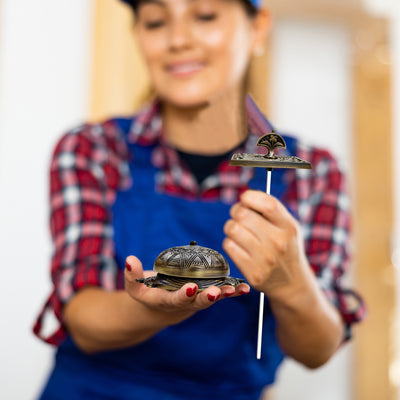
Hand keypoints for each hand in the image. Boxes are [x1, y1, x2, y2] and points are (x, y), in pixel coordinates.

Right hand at [124, 255, 249, 325]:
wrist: (161, 307)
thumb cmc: (148, 292)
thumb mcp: (135, 286)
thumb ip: (132, 275)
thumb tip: (130, 260)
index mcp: (166, 301)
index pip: (174, 300)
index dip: (183, 295)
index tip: (190, 288)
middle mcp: (184, 303)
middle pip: (197, 302)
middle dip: (207, 297)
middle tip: (215, 292)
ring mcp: (197, 300)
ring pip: (212, 299)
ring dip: (224, 294)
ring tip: (235, 289)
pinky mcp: (206, 294)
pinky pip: (220, 293)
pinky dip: (232, 291)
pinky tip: (244, 288)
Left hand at [223, 190, 313, 302]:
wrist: (292, 284)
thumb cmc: (285, 248)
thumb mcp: (288, 227)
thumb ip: (270, 210)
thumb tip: (244, 197)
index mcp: (288, 227)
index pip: (267, 203)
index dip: (250, 197)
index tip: (246, 200)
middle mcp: (278, 242)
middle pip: (243, 214)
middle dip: (236, 211)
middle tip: (239, 216)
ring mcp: (265, 259)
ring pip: (232, 228)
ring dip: (231, 227)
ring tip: (239, 231)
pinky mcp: (253, 272)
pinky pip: (229, 246)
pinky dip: (230, 243)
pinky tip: (239, 246)